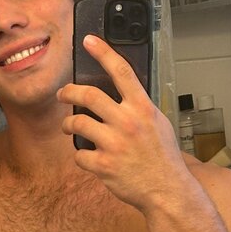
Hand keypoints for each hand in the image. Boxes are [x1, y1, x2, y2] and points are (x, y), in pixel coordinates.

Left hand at [57, 35, 190, 213]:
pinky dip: (81, 155)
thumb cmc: (163, 158)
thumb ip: (139, 108)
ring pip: (77, 123)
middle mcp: (127, 122)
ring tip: (69, 126)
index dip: (103, 52)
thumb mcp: (158, 124)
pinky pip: (79, 154)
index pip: (121, 71)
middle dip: (69, 92)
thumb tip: (121, 94)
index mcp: (143, 108)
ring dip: (68, 124)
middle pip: (88, 95)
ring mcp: (114, 144)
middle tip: (63, 94)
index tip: (88, 40)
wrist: (167, 191)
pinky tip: (88, 157)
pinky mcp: (103, 165)